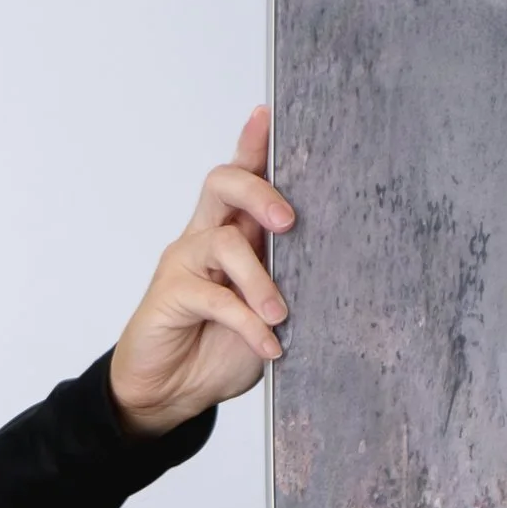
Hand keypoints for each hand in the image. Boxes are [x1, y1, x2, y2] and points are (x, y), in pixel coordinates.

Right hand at [107, 106, 295, 435]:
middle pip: (222, 184)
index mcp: (228, 233)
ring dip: (260, 278)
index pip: (239, 177)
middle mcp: (203, 238)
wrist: (170, 392)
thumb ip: (285, 283)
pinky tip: (268, 345)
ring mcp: (183, 264)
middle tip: (288, 223)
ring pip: (223, 242)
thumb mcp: (265, 313)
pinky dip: (247, 322)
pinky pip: (214, 298)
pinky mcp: (170, 296)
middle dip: (258, 191)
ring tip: (281, 315)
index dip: (251, 144)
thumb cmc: (218, 349)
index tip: (267, 115)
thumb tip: (336, 265)